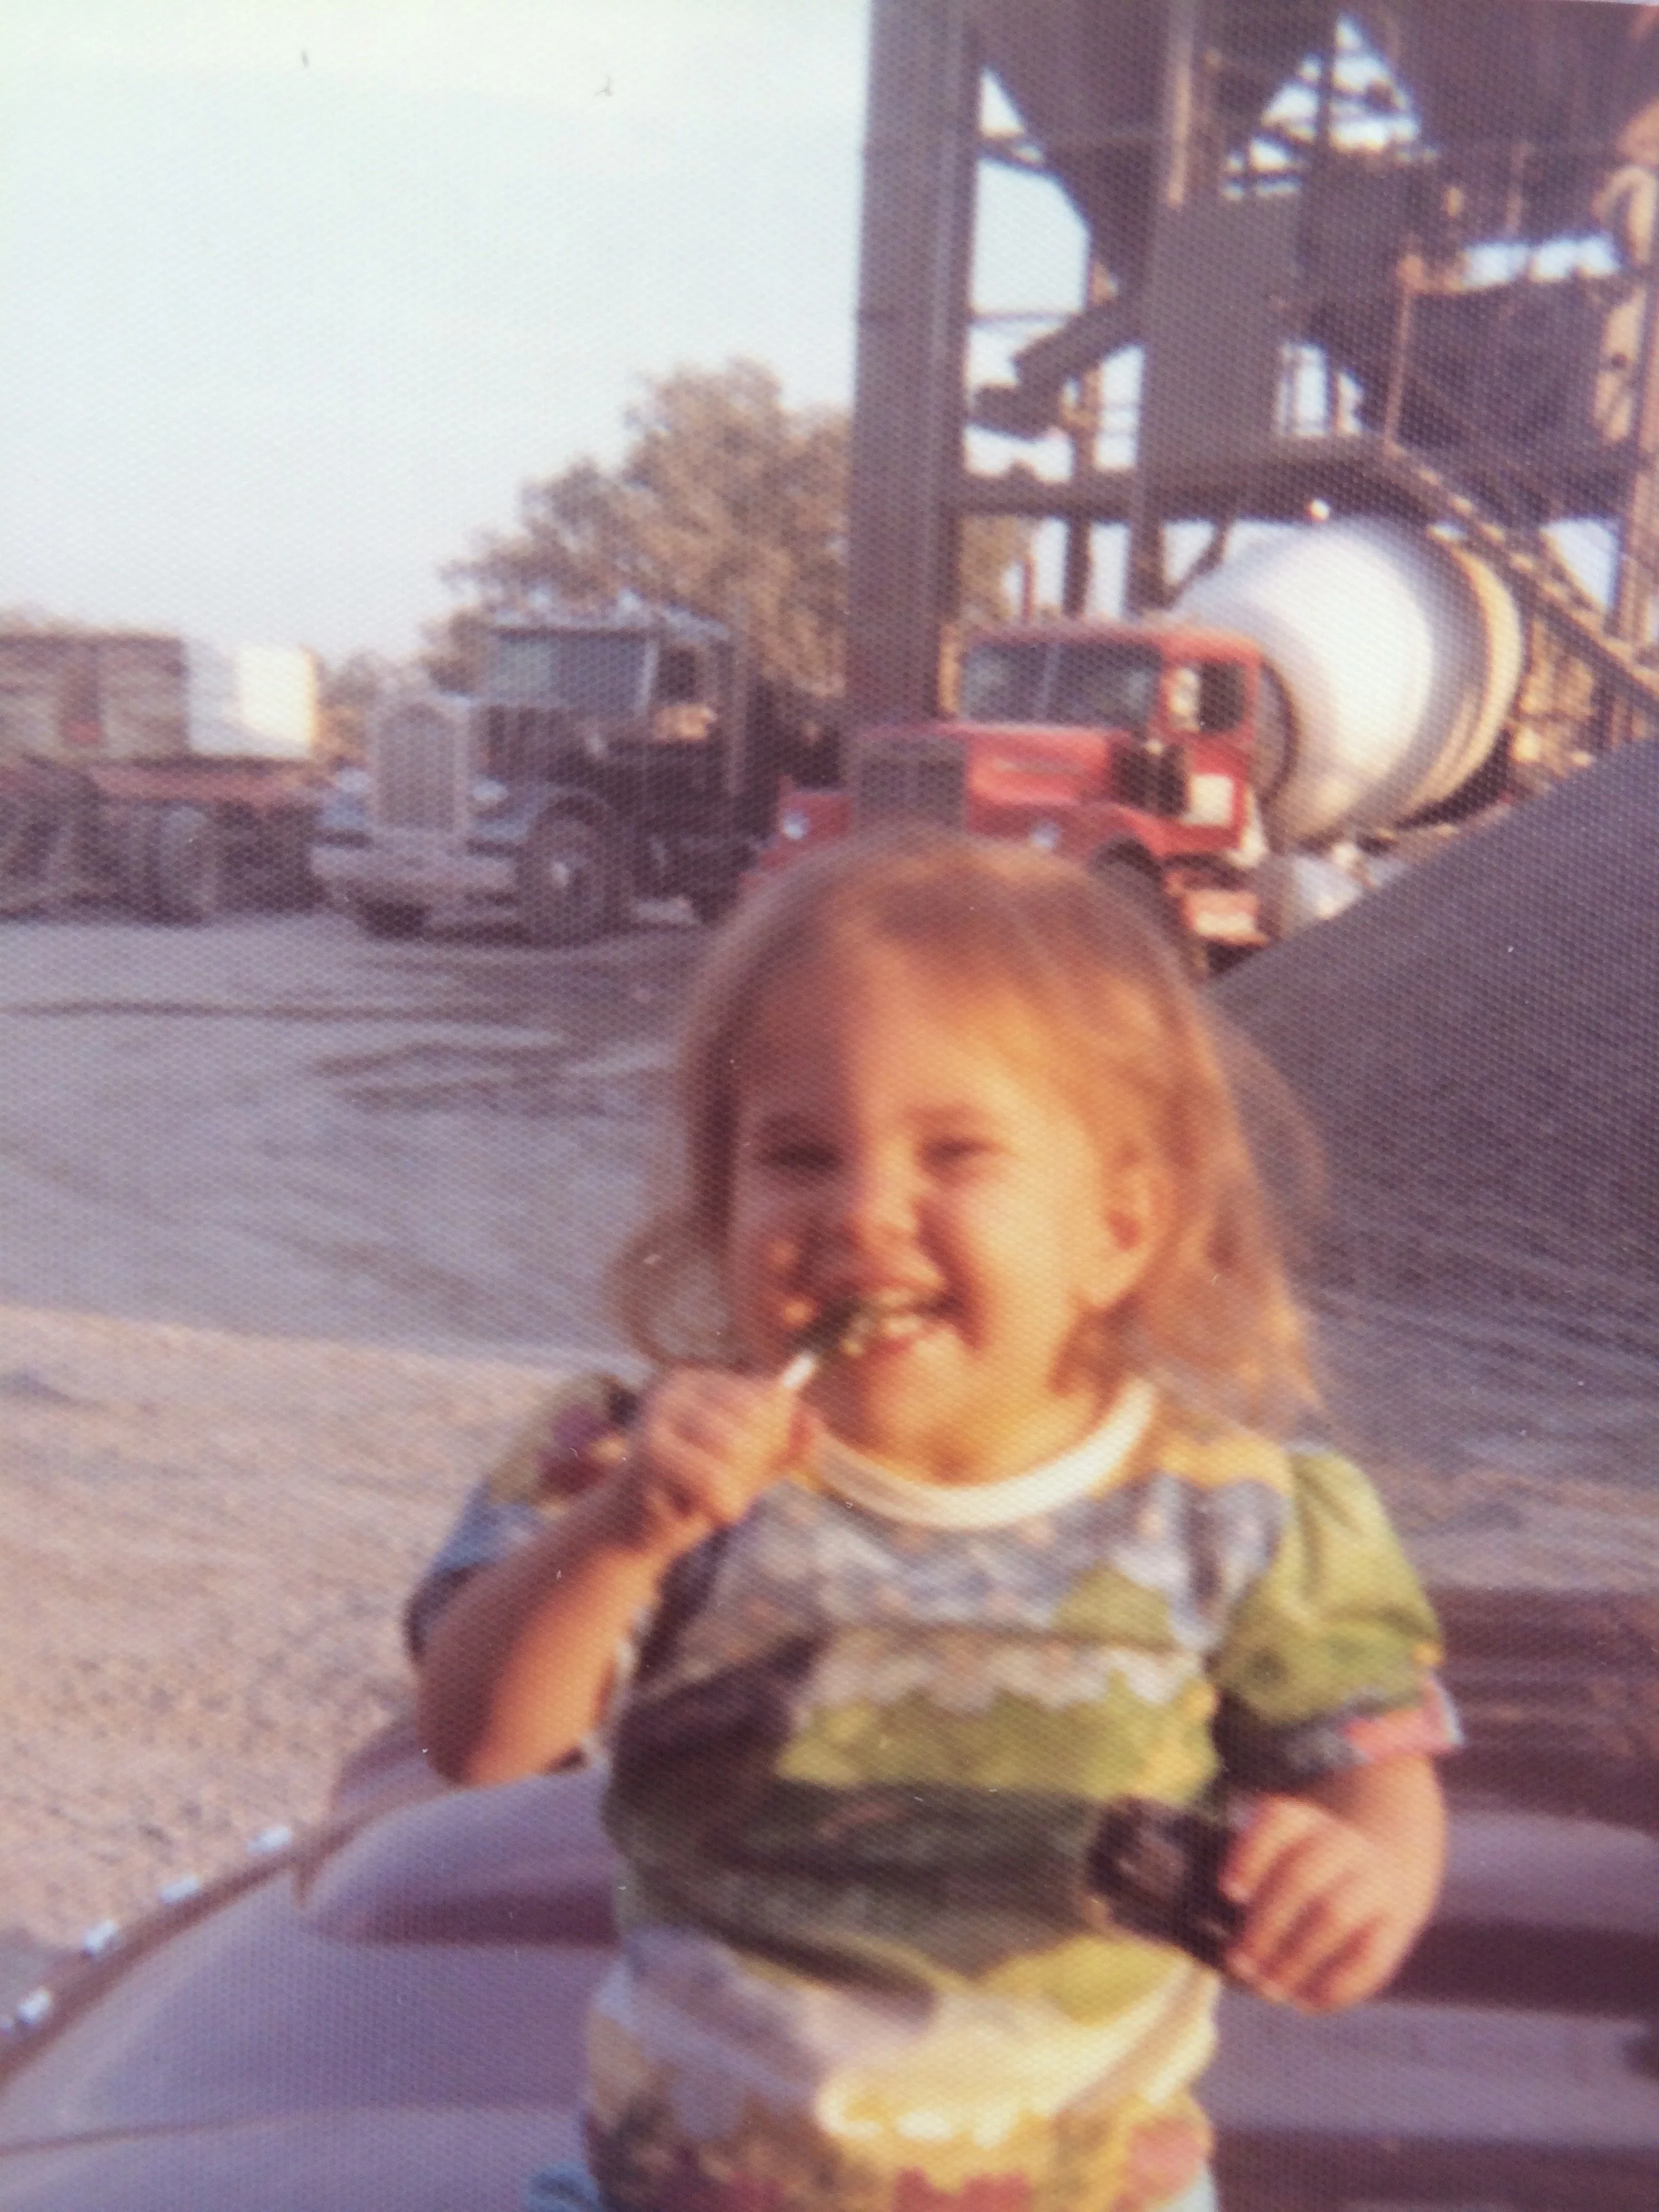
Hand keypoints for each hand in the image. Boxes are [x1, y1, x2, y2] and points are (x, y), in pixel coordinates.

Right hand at [615, 1367, 815, 1561]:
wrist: (630, 1535)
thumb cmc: (690, 1494)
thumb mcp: (749, 1467)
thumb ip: (785, 1445)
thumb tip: (816, 1420)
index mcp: (702, 1380)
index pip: (773, 1396)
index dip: (776, 1440)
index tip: (747, 1464)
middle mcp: (677, 1384)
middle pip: (758, 1419)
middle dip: (755, 1465)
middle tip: (723, 1486)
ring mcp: (659, 1412)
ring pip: (738, 1448)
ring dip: (737, 1488)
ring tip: (709, 1497)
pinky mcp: (649, 1450)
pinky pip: (714, 1480)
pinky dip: (723, 1505)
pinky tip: (708, 1511)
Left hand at [1219, 1786, 1432, 2012]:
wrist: (1382, 1868)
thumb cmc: (1302, 1871)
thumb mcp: (1275, 1856)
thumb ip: (1242, 1884)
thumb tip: (1199, 1934)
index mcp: (1303, 1820)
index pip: (1277, 1821)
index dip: (1250, 1854)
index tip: (1227, 1892)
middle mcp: (1341, 1843)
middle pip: (1301, 1876)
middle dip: (1265, 1925)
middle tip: (1239, 1963)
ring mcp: (1373, 1881)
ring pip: (1334, 1916)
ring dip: (1295, 1958)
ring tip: (1267, 1988)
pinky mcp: (1396, 1925)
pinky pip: (1370, 1957)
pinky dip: (1335, 1985)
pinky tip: (1305, 2002)